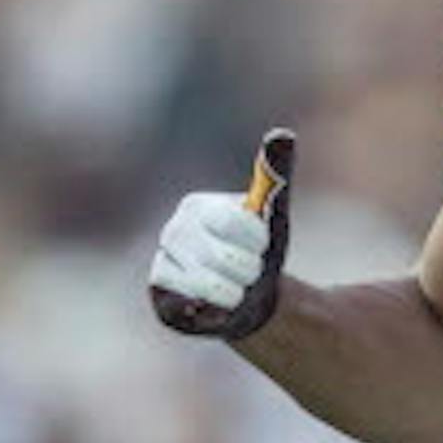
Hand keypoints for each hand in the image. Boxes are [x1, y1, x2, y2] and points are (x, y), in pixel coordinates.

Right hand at [149, 130, 295, 339]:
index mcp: (197, 206)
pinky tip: (217, 303)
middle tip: (250, 272)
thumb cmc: (258, 252)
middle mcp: (173, 231)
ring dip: (236, 293)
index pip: (234, 223)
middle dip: (249, 270)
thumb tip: (282, 134)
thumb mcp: (273, 214)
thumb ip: (276, 175)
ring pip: (210, 284)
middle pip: (223, 257)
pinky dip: (216, 308)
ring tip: (237, 289)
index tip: (262, 246)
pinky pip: (194, 303)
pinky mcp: (159, 295)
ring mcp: (163, 262)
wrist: (247, 298)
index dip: (258, 242)